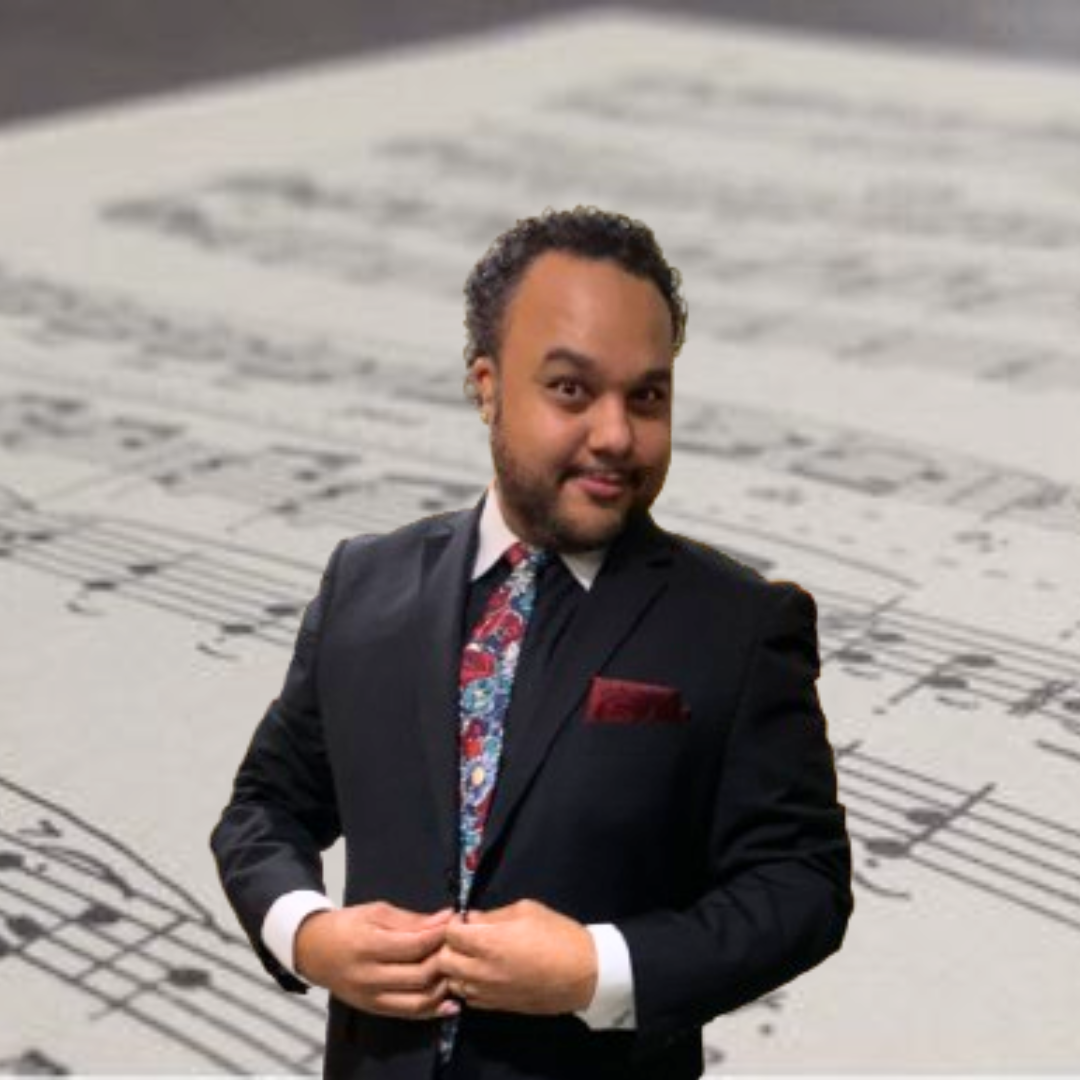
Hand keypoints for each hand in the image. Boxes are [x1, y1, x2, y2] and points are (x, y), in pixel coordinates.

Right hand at [295, 901, 457, 1019]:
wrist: (314, 951)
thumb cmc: (348, 925)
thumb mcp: (376, 912)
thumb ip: (411, 920)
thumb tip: (445, 919)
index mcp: (368, 946)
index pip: (414, 945)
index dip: (439, 934)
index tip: (455, 922)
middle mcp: (370, 977)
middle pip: (419, 975)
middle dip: (444, 960)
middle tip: (458, 946)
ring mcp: (372, 998)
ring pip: (417, 1001)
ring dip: (442, 987)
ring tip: (455, 969)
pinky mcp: (375, 1010)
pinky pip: (409, 1013)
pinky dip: (432, 1009)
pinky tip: (448, 1000)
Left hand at [440, 899, 596, 1014]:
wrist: (583, 974)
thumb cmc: (557, 935)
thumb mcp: (526, 911)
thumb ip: (493, 915)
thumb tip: (472, 919)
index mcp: (489, 943)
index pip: (450, 934)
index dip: (453, 923)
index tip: (464, 919)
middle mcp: (482, 971)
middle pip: (443, 961)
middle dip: (448, 946)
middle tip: (465, 937)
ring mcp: (488, 992)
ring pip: (453, 982)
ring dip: (456, 968)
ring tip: (473, 956)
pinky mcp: (497, 1007)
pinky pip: (469, 998)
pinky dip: (469, 985)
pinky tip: (483, 973)